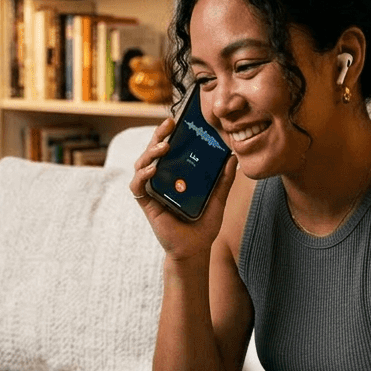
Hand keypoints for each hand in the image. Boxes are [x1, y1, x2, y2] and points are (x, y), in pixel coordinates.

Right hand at [131, 119, 238, 261]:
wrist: (195, 250)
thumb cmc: (203, 225)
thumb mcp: (218, 198)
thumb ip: (224, 179)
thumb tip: (233, 157)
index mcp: (176, 175)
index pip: (169, 149)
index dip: (169, 134)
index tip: (177, 120)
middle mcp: (161, 179)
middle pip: (153, 152)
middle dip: (158, 136)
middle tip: (168, 124)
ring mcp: (152, 190)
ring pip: (142, 164)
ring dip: (150, 153)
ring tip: (164, 147)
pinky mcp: (146, 203)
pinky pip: (137, 186)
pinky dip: (142, 176)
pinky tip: (152, 170)